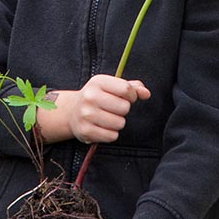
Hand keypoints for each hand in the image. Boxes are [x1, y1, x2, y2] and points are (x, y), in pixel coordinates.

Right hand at [36, 74, 150, 144]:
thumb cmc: (98, 97)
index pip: (126, 89)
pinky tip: (103, 127)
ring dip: (118, 123)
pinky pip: (112, 136)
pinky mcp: (85, 131)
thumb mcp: (112, 87)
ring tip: (108, 118)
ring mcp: (86, 114)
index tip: (126, 98)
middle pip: (124, 107)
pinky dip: (111, 134)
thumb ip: (133, 87)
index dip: (132, 96)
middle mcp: (90, 96)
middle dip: (123, 110)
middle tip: (113, 109)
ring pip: (119, 123)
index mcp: (98, 82)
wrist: (72, 111)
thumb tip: (146, 93)